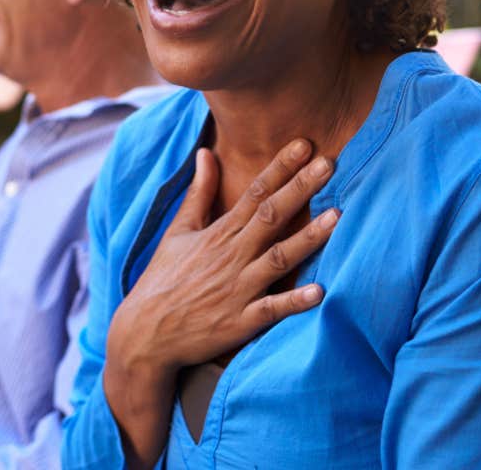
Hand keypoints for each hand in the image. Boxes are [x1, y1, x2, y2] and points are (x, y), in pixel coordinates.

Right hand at [103, 138, 338, 465]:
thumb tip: (206, 151)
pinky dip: (294, 301)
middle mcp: (232, 255)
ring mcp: (238, 289)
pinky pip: (272, 310)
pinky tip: (320, 291)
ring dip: (308, 238)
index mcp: (219, 232)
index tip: (305, 144)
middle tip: (330, 163)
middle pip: (272, 216)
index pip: (255, 192)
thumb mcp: (178, 230)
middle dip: (301, 188)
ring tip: (337, 217)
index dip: (281, 167)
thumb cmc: (163, 279)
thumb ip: (199, 192)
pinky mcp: (240, 322)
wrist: (143, 336)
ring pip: (279, 258)